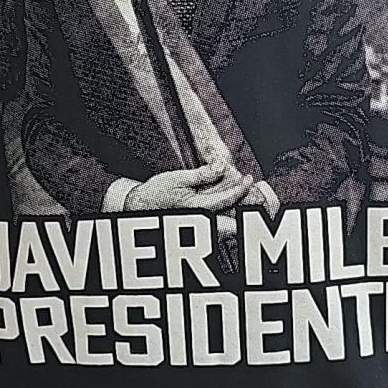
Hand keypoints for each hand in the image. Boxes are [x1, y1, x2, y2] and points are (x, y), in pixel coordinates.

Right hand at [124, 161, 254, 213]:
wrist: (139, 206)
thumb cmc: (156, 194)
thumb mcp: (178, 178)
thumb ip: (202, 174)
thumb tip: (220, 167)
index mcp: (198, 209)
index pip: (227, 199)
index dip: (240, 188)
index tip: (247, 179)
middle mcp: (202, 219)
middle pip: (231, 213)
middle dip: (242, 200)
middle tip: (248, 185)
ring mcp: (200, 221)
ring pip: (225, 214)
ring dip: (233, 201)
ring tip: (239, 187)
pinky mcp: (197, 219)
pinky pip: (216, 213)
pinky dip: (223, 203)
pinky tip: (225, 194)